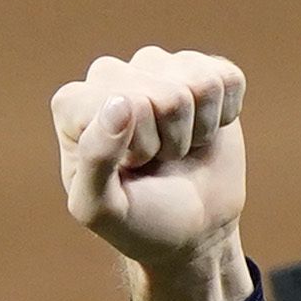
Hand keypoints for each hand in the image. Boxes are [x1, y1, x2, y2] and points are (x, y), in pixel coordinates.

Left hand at [52, 48, 249, 300]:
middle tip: (156, 162)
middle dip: (170, 140)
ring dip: (197, 130)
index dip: (138, 146)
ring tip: (177, 149)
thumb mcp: (102, 210)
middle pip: (165, 94)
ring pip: (198, 84)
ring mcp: (156, 67)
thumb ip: (95, 160)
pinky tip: (203, 131)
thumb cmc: (140, 221)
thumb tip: (122, 101)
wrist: (191, 233)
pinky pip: (226, 78)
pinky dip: (225, 115)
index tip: (130, 169)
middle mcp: (111, 75)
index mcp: (74, 104)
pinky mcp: (199, 69)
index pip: (123, 102)